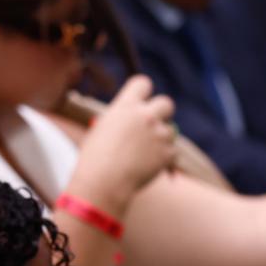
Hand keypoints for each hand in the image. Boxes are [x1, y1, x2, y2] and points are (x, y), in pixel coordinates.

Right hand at [70, 76, 175, 213]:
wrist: (103, 183)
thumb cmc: (94, 159)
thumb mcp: (100, 130)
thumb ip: (119, 119)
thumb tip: (129, 119)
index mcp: (125, 106)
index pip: (142, 83)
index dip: (142, 92)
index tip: (140, 102)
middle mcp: (145, 116)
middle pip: (166, 103)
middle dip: (161, 113)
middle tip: (152, 125)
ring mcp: (159, 134)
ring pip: (170, 130)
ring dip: (161, 139)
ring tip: (141, 154)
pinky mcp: (168, 153)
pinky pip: (172, 151)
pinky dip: (163, 158)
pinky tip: (146, 166)